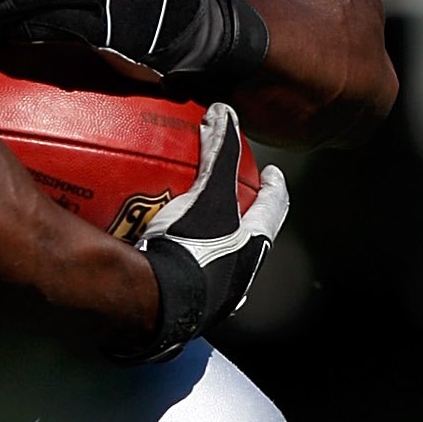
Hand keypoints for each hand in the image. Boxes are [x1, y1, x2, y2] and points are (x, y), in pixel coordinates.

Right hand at [109, 101, 288, 360]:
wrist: (153, 305)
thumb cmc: (191, 249)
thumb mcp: (210, 195)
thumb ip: (219, 152)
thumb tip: (224, 112)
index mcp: (253, 250)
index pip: (274, 212)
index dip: (275, 190)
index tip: (273, 173)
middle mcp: (236, 278)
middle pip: (247, 241)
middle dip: (241, 220)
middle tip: (230, 198)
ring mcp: (208, 298)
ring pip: (216, 264)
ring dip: (208, 243)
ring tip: (188, 221)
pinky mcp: (178, 309)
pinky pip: (178, 277)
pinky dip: (169, 260)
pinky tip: (147, 249)